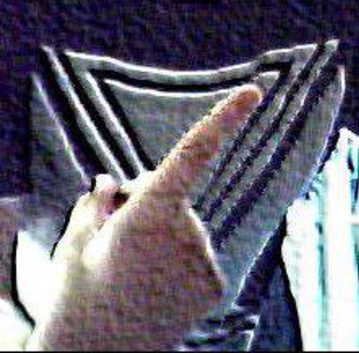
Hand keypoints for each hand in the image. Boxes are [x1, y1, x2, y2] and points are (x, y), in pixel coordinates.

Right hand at [27, 85, 261, 351]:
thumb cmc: (77, 298)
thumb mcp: (75, 241)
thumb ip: (97, 203)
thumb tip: (112, 183)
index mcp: (149, 213)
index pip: (194, 152)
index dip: (225, 118)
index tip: (253, 91)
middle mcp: (186, 232)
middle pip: (172, 198)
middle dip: (148, 206)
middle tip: (116, 243)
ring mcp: (204, 261)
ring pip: (184, 229)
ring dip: (163, 238)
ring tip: (133, 274)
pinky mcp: (215, 285)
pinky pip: (196, 255)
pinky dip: (179, 262)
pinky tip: (155, 287)